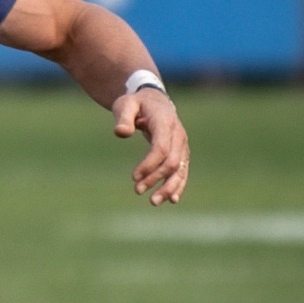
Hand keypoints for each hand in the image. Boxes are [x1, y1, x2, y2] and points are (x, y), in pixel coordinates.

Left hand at [114, 87, 188, 204]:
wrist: (154, 100)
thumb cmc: (136, 102)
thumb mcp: (126, 104)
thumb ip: (123, 118)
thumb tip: (121, 133)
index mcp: (165, 123)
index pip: (161, 148)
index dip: (149, 164)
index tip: (133, 177)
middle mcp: (178, 135)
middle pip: (172, 162)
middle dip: (156, 179)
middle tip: (137, 191)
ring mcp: (182, 145)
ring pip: (180, 170)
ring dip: (169, 187)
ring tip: (153, 202)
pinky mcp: (181, 152)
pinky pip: (183, 171)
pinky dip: (178, 185)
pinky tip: (172, 200)